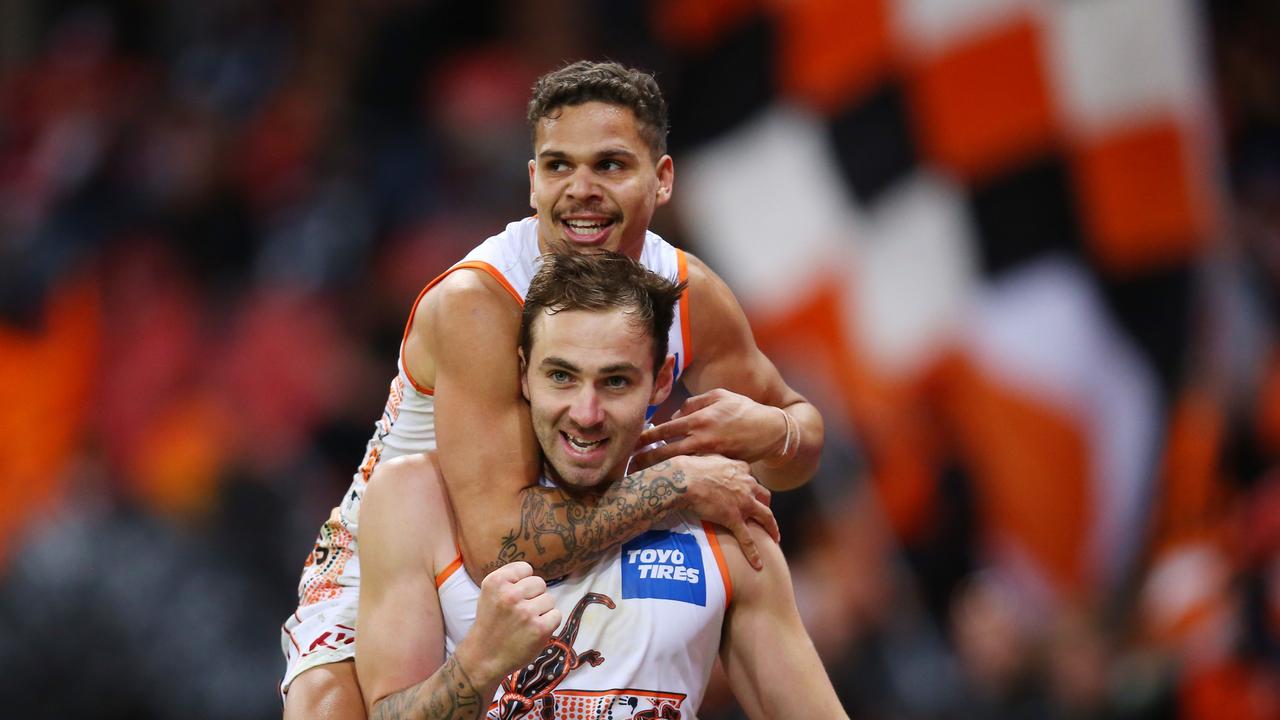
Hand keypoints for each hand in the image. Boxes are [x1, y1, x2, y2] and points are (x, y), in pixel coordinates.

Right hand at [453, 561, 561, 684]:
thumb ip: (509, 579)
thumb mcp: (490, 593)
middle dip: (533, 596)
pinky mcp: (539, 628)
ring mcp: (526, 612)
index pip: (525, 569)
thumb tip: (533, 572)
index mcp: (495, 582)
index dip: (522, 583)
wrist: (483, 657)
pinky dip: (549, 623)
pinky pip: (556, 615)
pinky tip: (534, 630)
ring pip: (549, 599)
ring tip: (526, 622)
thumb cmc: (490, 623)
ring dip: (541, 610)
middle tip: (520, 612)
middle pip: (539, 583)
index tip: (513, 596)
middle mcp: (510, 594)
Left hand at [633, 389, 787, 467]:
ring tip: (645, 476)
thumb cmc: (744, 409)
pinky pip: (696, 470)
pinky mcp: (719, 466)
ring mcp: (711, 455)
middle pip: (667, 452)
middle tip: (630, 466)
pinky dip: (682, 474)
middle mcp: (703, 438)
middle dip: (646, 460)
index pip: (665, 429)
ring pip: (679, 465)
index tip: (632, 443)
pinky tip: (671, 478)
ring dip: (661, 470)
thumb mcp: (720, 396)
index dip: (646, 437)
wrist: (770, 431)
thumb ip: (694, 403)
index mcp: (700, 419)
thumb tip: (675, 415)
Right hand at [659, 454, 778, 569]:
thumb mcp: (710, 457)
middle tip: (765, 515)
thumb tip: (713, 462)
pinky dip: (753, 552)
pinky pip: (747, 538)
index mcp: (741, 469)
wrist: (685, 479)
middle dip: (766, 505)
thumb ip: (718, 460)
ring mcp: (743, 503)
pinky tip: (758, 564)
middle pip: (764, 496)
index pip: (752, 479)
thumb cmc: (692, 467)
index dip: (751, 487)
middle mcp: (747, 485)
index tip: (748, 492)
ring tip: (775, 537)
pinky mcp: (734, 518)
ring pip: (766, 516)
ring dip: (772, 527)